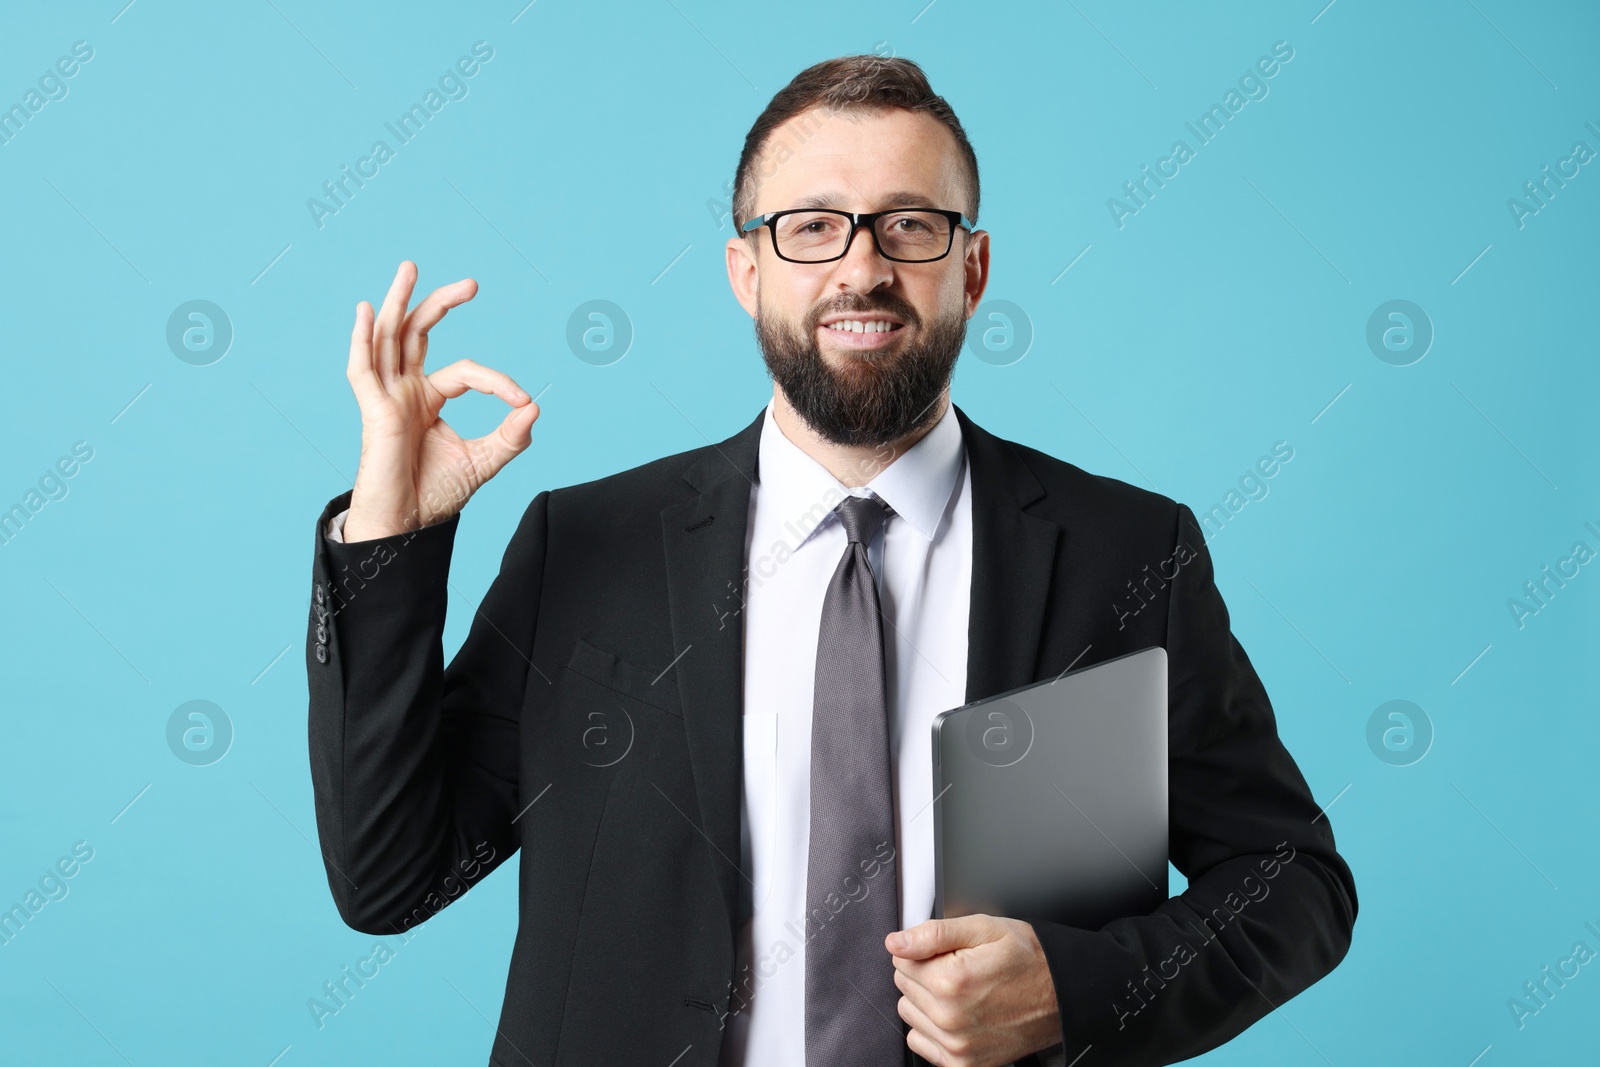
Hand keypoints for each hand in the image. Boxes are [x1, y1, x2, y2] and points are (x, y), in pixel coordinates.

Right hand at [342, 261, 539, 541]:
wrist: (407, 527)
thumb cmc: (436, 495)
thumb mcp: (483, 461)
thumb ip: (511, 437)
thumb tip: (534, 406)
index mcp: (428, 399)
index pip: (465, 371)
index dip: (496, 380)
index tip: (522, 399)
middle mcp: (405, 391)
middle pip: (416, 333)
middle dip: (440, 303)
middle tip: (472, 284)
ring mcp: (386, 398)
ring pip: (388, 338)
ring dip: (398, 301)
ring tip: (410, 267)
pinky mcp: (373, 412)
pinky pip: (362, 370)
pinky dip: (362, 339)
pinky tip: (366, 311)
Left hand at [887, 914, 1062, 1066]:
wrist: (1062, 996)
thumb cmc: (1028, 960)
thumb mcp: (984, 929)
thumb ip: (933, 933)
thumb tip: (896, 942)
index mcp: (952, 980)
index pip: (900, 958)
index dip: (922, 949)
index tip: (948, 951)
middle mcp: (950, 1017)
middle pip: (903, 985)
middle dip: (924, 972)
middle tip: (959, 969)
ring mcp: (956, 1045)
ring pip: (908, 1012)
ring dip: (925, 1000)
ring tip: (960, 992)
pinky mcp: (962, 1063)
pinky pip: (920, 1042)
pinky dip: (931, 1028)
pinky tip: (956, 1015)